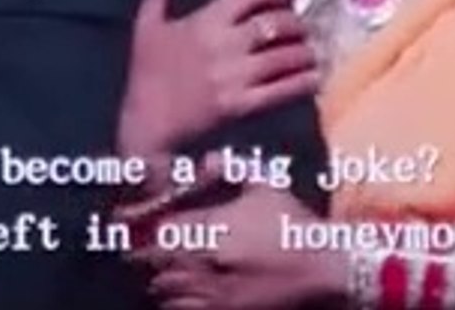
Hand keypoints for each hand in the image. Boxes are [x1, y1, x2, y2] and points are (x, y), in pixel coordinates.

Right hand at [117, 0, 320, 159]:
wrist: (142, 123)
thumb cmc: (145, 71)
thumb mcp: (148, 19)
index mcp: (204, 20)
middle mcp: (224, 45)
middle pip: (277, 23)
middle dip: (295, 23)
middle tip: (300, 28)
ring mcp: (234, 76)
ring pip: (286, 56)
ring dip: (305, 52)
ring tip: (309, 52)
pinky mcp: (240, 105)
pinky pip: (283, 89)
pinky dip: (303, 81)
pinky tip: (310, 78)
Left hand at [129, 185, 345, 309]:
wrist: (324, 268)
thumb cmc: (293, 225)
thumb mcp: (266, 186)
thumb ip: (232, 168)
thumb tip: (207, 159)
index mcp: (209, 229)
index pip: (156, 230)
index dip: (139, 226)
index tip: (131, 223)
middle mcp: (202, 262)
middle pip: (150, 262)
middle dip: (143, 254)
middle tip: (140, 249)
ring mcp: (211, 292)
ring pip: (161, 290)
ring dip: (157, 279)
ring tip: (159, 272)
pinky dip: (172, 301)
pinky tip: (179, 293)